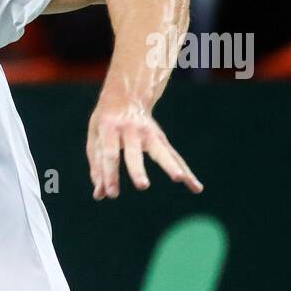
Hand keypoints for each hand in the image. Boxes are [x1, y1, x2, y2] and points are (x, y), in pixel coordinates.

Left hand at [87, 97, 202, 199]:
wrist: (127, 94)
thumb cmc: (106, 122)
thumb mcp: (94, 138)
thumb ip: (97, 167)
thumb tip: (100, 196)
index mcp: (110, 128)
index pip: (110, 154)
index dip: (110, 174)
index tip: (112, 194)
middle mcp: (131, 129)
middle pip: (134, 152)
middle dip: (138, 170)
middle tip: (142, 186)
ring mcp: (150, 133)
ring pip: (161, 151)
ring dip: (170, 165)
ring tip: (180, 179)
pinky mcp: (162, 139)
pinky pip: (174, 157)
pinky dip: (186, 171)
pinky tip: (196, 187)